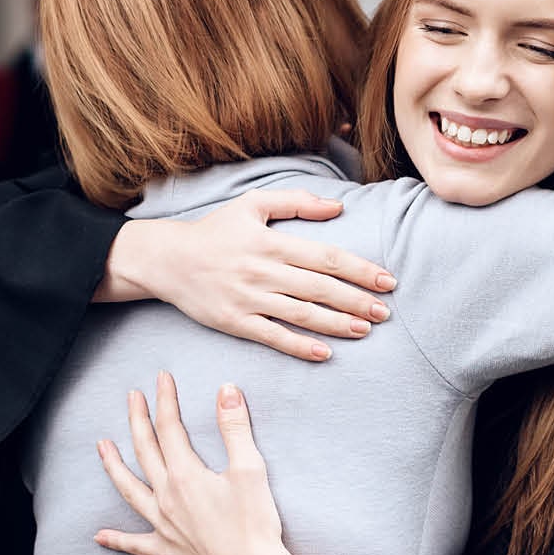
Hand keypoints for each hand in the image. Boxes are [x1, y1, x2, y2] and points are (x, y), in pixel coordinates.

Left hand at [95, 375, 340, 554]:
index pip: (170, 429)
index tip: (161, 378)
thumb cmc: (255, 524)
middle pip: (145, 452)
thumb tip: (225, 390)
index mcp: (185, 476)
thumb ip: (235, 428)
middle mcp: (167, 498)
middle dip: (137, 421)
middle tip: (131, 397)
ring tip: (102, 447)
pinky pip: (136, 544)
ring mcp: (164, 526)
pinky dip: (116, 539)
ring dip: (114, 467)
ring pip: (130, 491)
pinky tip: (100, 535)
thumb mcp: (250, 469)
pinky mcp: (168, 550)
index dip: (165, 400)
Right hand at [100, 189, 396, 362]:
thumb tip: (338, 207)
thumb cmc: (215, 230)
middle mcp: (262, 271)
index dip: (359, 269)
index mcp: (271, 242)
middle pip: (319, 288)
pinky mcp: (234, 322)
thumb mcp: (253, 203)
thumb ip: (296, 201)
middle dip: (356, 300)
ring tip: (365, 330)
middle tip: (385, 311)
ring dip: (336, 324)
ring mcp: (248, 298)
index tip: (386, 280)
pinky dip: (298, 346)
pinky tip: (324, 353)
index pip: (326, 257)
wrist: (167, 259)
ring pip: (300, 314)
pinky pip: (271, 336)